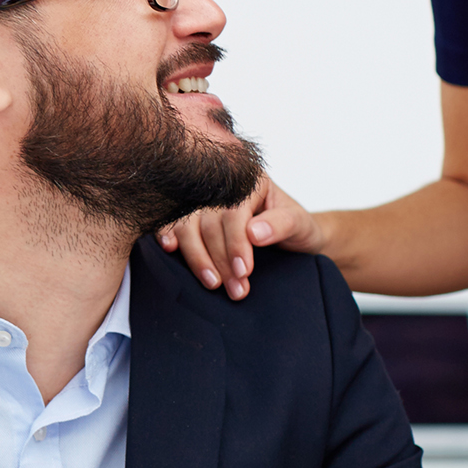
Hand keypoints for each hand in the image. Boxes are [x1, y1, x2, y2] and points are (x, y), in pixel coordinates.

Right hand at [155, 174, 323, 299]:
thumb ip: (280, 224)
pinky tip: (169, 249)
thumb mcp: (299, 224)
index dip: (236, 243)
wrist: (294, 238)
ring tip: (212, 284)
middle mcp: (221, 185)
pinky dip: (168, 235)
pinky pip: (173, 223)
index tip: (244, 271)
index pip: (233, 212)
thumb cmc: (297, 227)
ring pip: (187, 225)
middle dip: (219, 259)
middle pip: (208, 222)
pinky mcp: (190, 216)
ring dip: (197, 258)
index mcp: (248, 178)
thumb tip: (254, 233)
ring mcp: (203, 200)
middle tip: (235, 289)